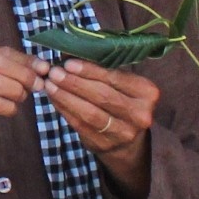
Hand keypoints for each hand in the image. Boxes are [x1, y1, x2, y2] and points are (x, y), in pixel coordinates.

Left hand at [42, 57, 159, 198]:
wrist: (127, 140)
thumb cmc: (122, 101)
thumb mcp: (122, 84)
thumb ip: (102, 70)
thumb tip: (70, 54)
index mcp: (147, 92)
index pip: (115, 78)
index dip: (90, 71)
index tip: (68, 63)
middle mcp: (140, 114)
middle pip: (102, 96)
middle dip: (75, 83)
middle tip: (54, 73)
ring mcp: (124, 132)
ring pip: (90, 113)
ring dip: (66, 97)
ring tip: (50, 85)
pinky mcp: (105, 144)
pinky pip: (80, 125)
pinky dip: (65, 110)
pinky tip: (54, 99)